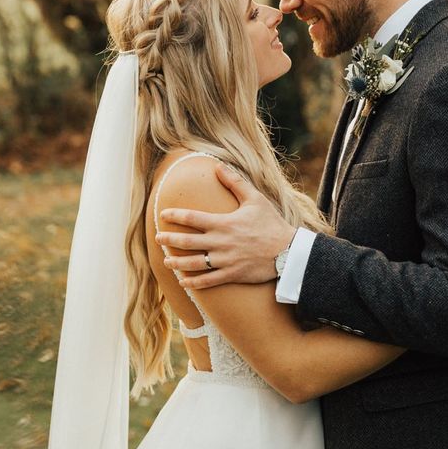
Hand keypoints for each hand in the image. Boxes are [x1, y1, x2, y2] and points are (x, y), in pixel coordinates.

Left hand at [156, 164, 295, 288]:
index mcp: (224, 223)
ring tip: (166, 262)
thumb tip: (218, 166)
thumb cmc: (271, 223)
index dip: (175, 216)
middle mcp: (221, 243)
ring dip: (177, 263)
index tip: (163, 215)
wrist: (289, 252)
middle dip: (170, 240)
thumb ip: (235, 182)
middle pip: (188, 242)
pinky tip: (183, 281)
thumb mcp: (255, 198)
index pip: (192, 219)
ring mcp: (225, 261)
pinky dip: (194, 282)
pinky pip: (209, 281)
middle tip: (157, 239)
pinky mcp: (232, 275)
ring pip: (195, 264)